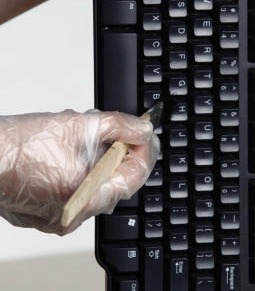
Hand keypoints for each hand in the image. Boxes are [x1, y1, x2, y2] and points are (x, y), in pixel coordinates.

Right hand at [0, 110, 159, 234]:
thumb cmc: (20, 145)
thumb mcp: (77, 125)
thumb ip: (118, 126)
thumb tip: (143, 130)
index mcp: (83, 197)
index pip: (131, 179)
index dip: (144, 154)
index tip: (146, 136)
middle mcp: (74, 215)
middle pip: (117, 185)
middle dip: (126, 158)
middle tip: (128, 136)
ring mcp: (61, 217)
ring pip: (100, 189)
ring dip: (108, 165)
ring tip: (103, 141)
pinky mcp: (51, 213)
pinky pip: (83, 194)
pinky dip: (91, 174)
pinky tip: (85, 156)